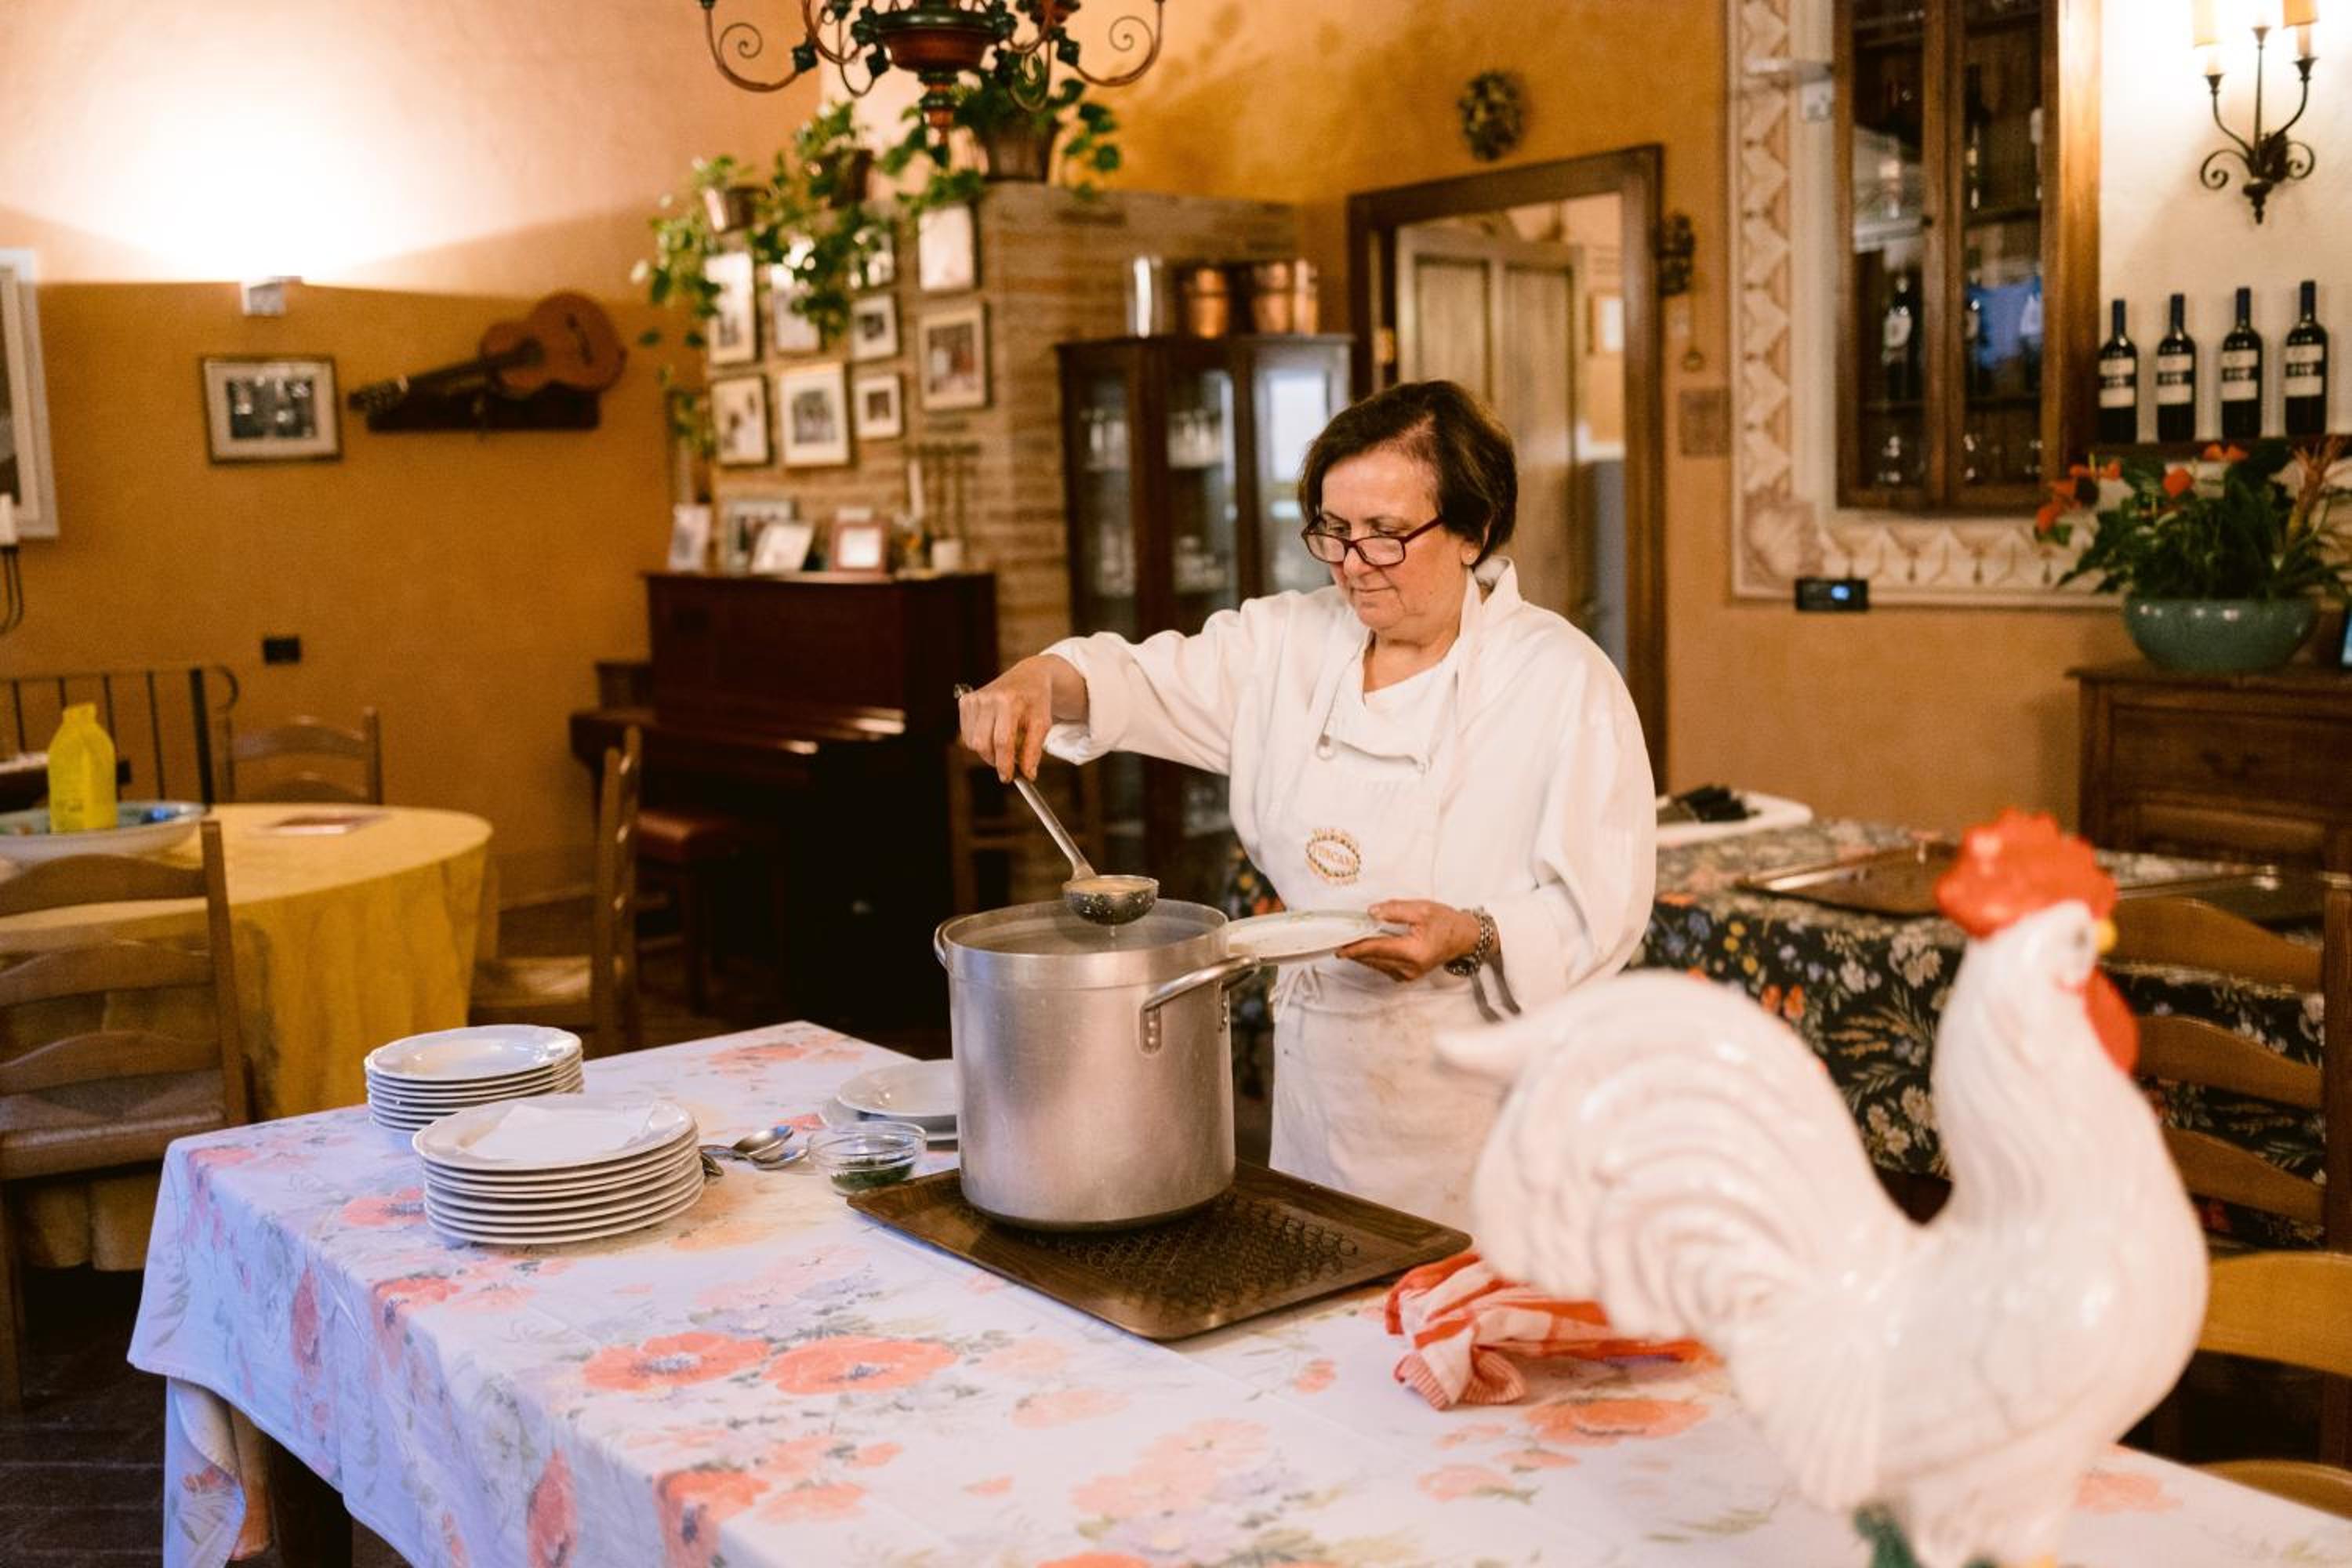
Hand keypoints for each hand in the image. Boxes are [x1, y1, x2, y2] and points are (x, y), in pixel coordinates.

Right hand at [958, 658, 1059, 781]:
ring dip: (987, 751)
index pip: (1002, 741)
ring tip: (1004, 741)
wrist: (1028, 677)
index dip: (1004, 763)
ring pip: (972, 742)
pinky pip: (967, 735)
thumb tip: (1027, 774)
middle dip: (994, 760)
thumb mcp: (1042, 724)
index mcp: (1009, 701)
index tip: (1008, 778)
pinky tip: (992, 732)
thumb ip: (1033, 750)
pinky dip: (979, 741)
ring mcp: (974, 698)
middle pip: (983, 744)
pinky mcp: (965, 701)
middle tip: (1007, 763)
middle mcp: (988, 698)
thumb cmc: (1036, 702)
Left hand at [1338, 899, 1482, 983]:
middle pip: (1373, 959)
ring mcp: (1409, 975)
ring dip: (1362, 955)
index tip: (1338, 946)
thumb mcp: (1421, 909)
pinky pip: (1384, 967)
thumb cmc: (1445, 921)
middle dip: (1354, 951)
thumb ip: (1395, 910)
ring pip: (1376, 965)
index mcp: (1413, 952)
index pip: (1377, 949)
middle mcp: (1409, 968)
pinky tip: (1366, 948)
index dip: (1355, 947)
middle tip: (1337, 940)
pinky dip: (1373, 958)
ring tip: (1348, 942)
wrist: (1464, 938)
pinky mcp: (1408, 976)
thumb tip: (1371, 913)